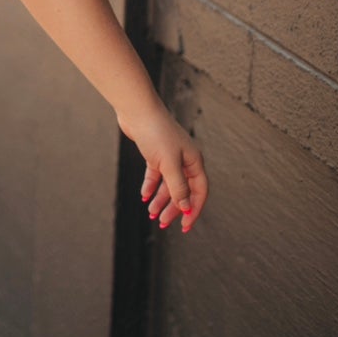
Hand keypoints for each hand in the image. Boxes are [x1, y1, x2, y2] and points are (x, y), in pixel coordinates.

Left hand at [117, 99, 207, 233]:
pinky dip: (151, 186)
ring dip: (160, 199)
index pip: (199, 192)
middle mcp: (184, 160)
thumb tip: (187, 208)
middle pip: (183, 190)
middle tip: (162, 223)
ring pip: (168, 184)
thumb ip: (178, 188)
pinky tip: (144, 196)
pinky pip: (155, 175)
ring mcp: (169, 157)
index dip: (194, 210)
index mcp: (194, 162)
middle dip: (174, 208)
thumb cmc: (156, 133)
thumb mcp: (169, 164)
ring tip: (151, 213)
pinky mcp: (154, 153)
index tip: (185, 226)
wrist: (137, 110)